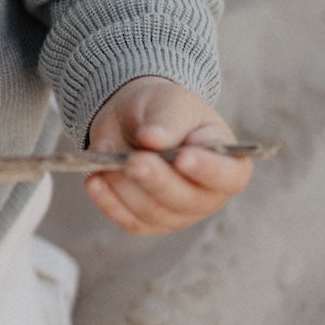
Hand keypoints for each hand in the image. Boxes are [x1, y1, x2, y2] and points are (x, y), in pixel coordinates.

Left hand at [85, 77, 251, 235]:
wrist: (136, 121)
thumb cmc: (165, 110)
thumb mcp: (170, 101)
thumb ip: (167, 119)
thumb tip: (153, 140)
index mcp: (227, 163)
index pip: (229, 176)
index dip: (209, 171)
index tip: (184, 157)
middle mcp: (207, 195)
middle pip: (186, 200)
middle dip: (157, 180)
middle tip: (134, 159)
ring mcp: (178, 213)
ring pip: (153, 212)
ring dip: (127, 188)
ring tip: (107, 163)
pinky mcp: (148, 222)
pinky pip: (129, 220)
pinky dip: (109, 202)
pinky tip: (95, 181)